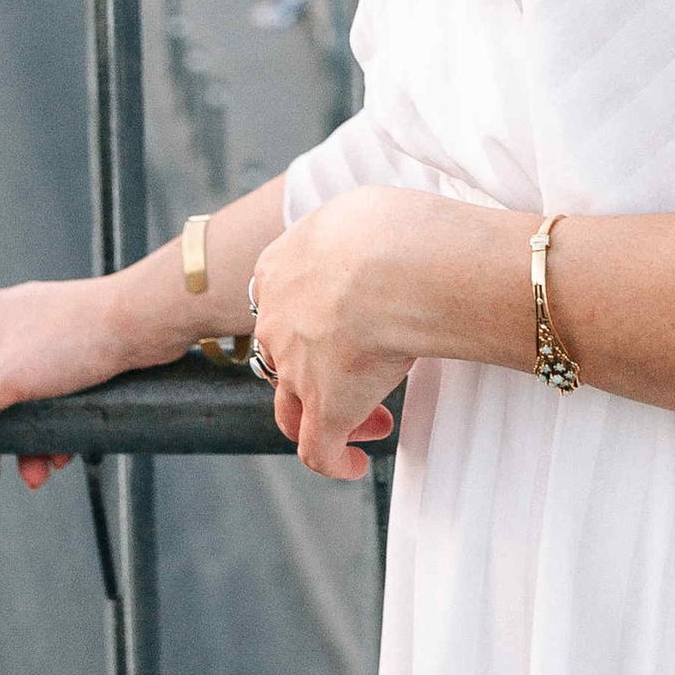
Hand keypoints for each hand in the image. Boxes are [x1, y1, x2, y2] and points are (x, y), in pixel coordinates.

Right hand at [0, 274, 152, 490]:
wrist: (143, 323)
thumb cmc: (72, 335)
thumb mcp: (3, 384)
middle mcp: (12, 323)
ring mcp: (47, 338)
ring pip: (21, 401)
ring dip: (24, 442)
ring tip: (34, 474)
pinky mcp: (79, 355)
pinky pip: (55, 400)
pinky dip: (55, 429)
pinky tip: (63, 456)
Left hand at [247, 188, 525, 482]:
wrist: (392, 264)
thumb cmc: (392, 227)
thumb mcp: (363, 211)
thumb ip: (364, 230)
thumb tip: (397, 235)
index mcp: (281, 268)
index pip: (284, 300)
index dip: (312, 318)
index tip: (349, 325)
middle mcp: (277, 321)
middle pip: (284, 356)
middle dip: (322, 370)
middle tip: (366, 374)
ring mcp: (296, 370)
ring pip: (295, 408)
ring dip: (328, 418)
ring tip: (373, 424)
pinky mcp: (326, 410)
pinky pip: (319, 451)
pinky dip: (336, 462)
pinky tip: (357, 464)